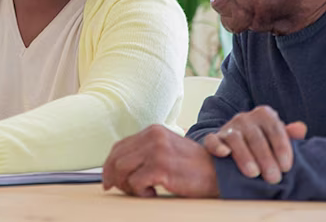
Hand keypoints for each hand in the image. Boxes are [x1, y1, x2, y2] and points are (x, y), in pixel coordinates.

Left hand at [102, 125, 218, 197]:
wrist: (217, 172)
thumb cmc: (192, 166)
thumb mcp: (166, 150)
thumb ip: (145, 152)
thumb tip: (117, 167)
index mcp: (152, 131)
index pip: (119, 147)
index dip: (109, 165)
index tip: (108, 180)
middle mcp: (153, 137)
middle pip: (116, 159)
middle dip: (114, 178)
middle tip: (123, 190)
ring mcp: (157, 151)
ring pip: (122, 170)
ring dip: (127, 186)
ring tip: (142, 191)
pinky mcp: (161, 167)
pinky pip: (135, 183)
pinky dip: (140, 193)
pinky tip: (153, 193)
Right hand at [202, 105, 306, 183]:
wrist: (237, 149)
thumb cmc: (264, 145)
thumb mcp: (278, 139)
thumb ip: (290, 135)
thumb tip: (301, 128)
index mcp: (264, 115)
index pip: (275, 129)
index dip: (282, 148)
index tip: (286, 167)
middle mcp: (245, 118)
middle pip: (256, 137)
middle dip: (266, 158)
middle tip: (273, 178)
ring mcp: (228, 127)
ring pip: (235, 139)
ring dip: (245, 156)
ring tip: (253, 174)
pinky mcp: (213, 138)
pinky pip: (212, 140)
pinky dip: (217, 146)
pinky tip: (224, 154)